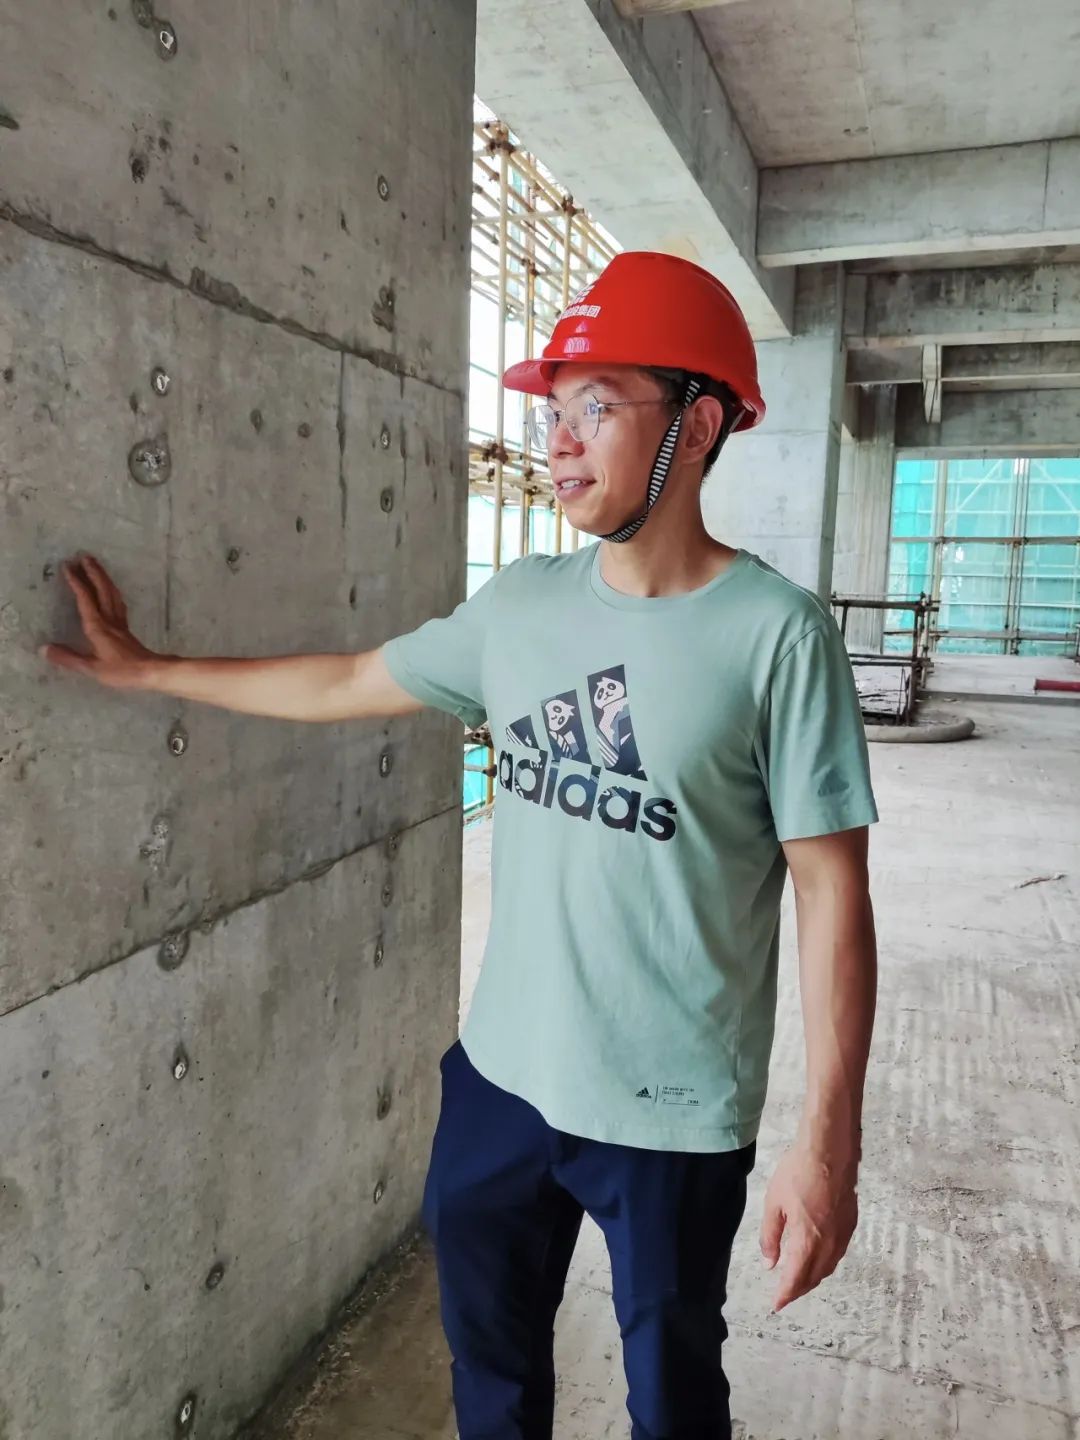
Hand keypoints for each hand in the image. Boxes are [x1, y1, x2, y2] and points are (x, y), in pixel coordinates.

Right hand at [41, 555, 162, 688]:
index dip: (76, 581)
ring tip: (96, 566)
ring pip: (112, 594)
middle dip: (93, 572)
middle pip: (102, 590)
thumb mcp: (92, 668)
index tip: (67, 566)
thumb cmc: (122, 671)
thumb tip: (44, 648)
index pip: (85, 598)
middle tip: (84, 556)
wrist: (151, 672)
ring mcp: (120, 623)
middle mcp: (109, 620)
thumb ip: (68, 658)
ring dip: (103, 578)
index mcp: (98, 627)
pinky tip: (111, 591)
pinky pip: (118, 603)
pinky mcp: (126, 628)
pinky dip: (112, 591)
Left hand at [759, 1144, 857, 1311]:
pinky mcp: (851, 1224)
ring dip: (813, 1278)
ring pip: (829, 1267)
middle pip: (814, 1277)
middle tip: (785, 1294)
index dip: (785, 1294)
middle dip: (799, 1289)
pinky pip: (838, 1254)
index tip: (776, 1305)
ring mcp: (843, 1234)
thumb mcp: (774, 1203)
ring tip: (799, 1280)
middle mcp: (829, 1244)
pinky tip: (817, 1258)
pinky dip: (826, 1263)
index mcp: (807, 1241)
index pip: (796, 1278)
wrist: (829, 1151)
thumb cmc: (797, 1173)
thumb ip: (770, 1236)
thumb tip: (770, 1263)